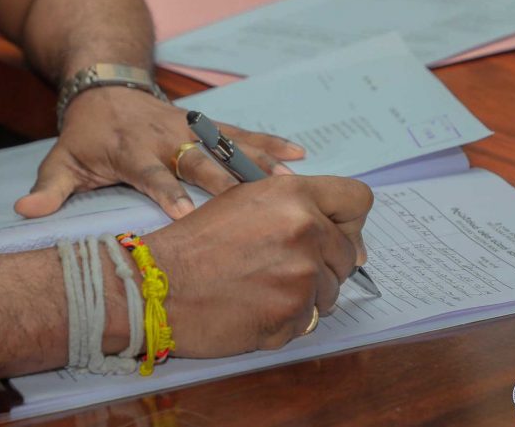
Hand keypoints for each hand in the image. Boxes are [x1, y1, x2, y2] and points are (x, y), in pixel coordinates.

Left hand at [14, 87, 305, 219]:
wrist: (107, 91)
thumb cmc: (88, 136)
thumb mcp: (63, 160)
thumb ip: (51, 187)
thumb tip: (27, 211)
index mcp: (132, 152)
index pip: (152, 174)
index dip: (168, 192)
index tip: (185, 215)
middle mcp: (167, 138)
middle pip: (200, 159)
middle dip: (227, 180)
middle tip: (255, 203)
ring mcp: (192, 129)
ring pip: (230, 144)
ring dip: (259, 162)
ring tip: (289, 181)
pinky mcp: (209, 125)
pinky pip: (243, 133)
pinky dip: (270, 143)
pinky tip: (298, 156)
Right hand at [142, 175, 372, 356]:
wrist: (156, 286)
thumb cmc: (195, 245)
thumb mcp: (246, 202)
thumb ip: (297, 209)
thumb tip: (350, 241)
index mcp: (293, 194)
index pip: (358, 199)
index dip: (351, 222)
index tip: (339, 238)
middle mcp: (305, 229)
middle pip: (348, 254)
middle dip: (324, 266)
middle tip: (282, 271)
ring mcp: (302, 273)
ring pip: (331, 292)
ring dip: (304, 296)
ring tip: (261, 289)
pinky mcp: (293, 312)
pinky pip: (309, 321)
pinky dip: (286, 321)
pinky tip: (254, 309)